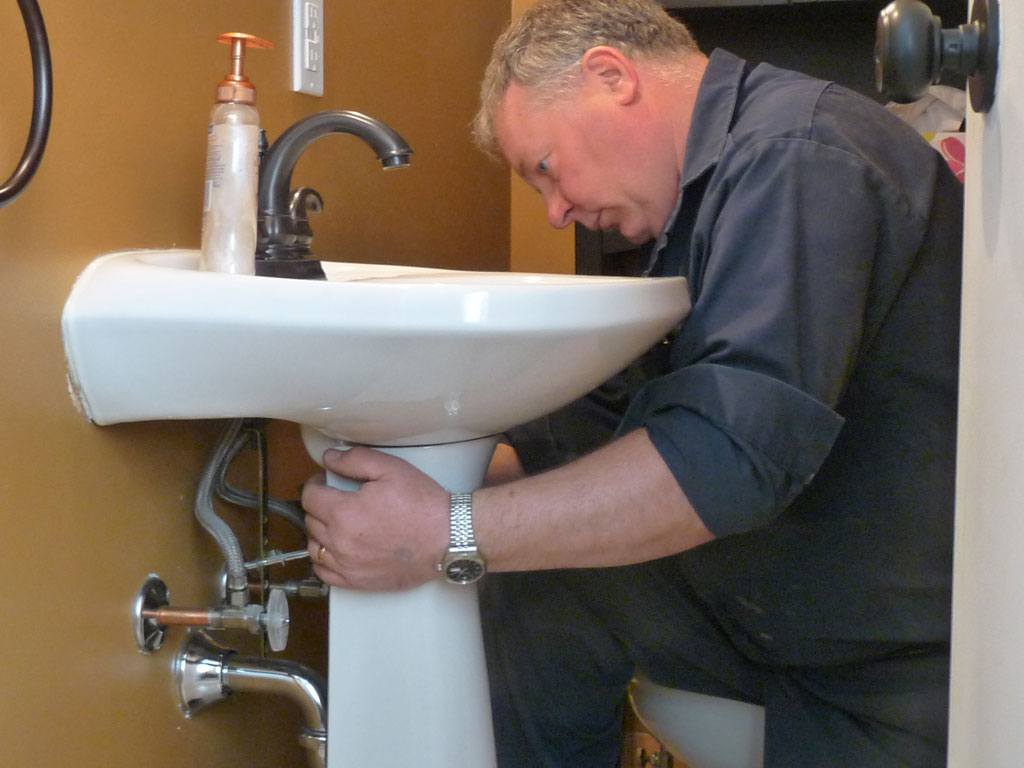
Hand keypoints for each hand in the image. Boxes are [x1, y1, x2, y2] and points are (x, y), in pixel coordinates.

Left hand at [302, 447, 449, 590]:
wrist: (448, 538)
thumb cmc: (422, 503)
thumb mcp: (391, 469)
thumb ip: (355, 460)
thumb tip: (329, 459)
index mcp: (344, 512)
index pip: (310, 497)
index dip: (316, 484)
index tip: (326, 481)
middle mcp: (339, 541)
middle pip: (310, 520)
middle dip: (319, 505)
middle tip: (336, 498)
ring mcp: (347, 565)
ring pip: (314, 546)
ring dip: (319, 532)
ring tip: (336, 523)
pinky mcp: (358, 581)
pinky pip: (324, 572)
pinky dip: (323, 559)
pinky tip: (335, 549)